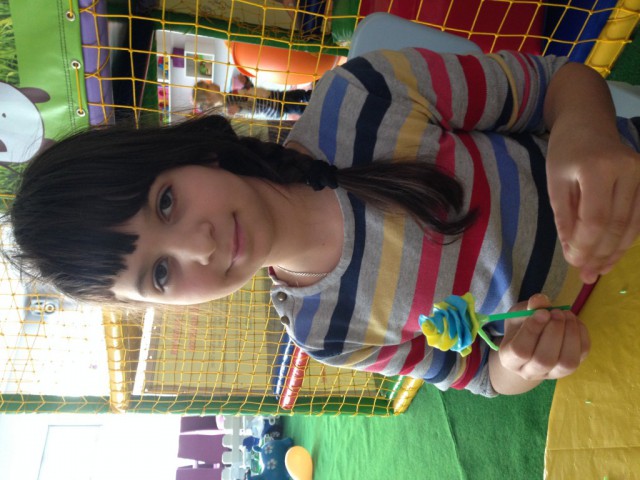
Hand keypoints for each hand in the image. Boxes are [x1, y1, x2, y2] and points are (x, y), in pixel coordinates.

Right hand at [498, 293, 589, 381]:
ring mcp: (551, 374)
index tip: (542, 313)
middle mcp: (529, 372)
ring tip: (566, 315)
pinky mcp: (569, 369)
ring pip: (567, 363)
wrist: (530, 345)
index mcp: (509, 359)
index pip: (520, 351)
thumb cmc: (520, 328)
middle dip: (554, 332)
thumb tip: (540, 300)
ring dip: (570, 335)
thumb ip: (527, 308)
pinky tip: (573, 322)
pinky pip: (581, 356)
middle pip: (544, 360)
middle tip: (556, 312)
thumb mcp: (517, 315)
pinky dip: (581, 335)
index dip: (532, 331)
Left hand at [547, 136, 639, 283]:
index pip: (596, 218)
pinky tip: (612, 255)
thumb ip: (564, 218)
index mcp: (598, 168)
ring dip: (616, 252)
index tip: (573, 263)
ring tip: (598, 271)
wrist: (588, 123)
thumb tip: (573, 253)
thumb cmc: (566, 152)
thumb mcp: (555, 183)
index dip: (586, 245)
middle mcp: (628, 170)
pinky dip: (626, 240)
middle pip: (617, 225)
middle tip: (586, 275)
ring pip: (633, 225)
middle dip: (600, 254)